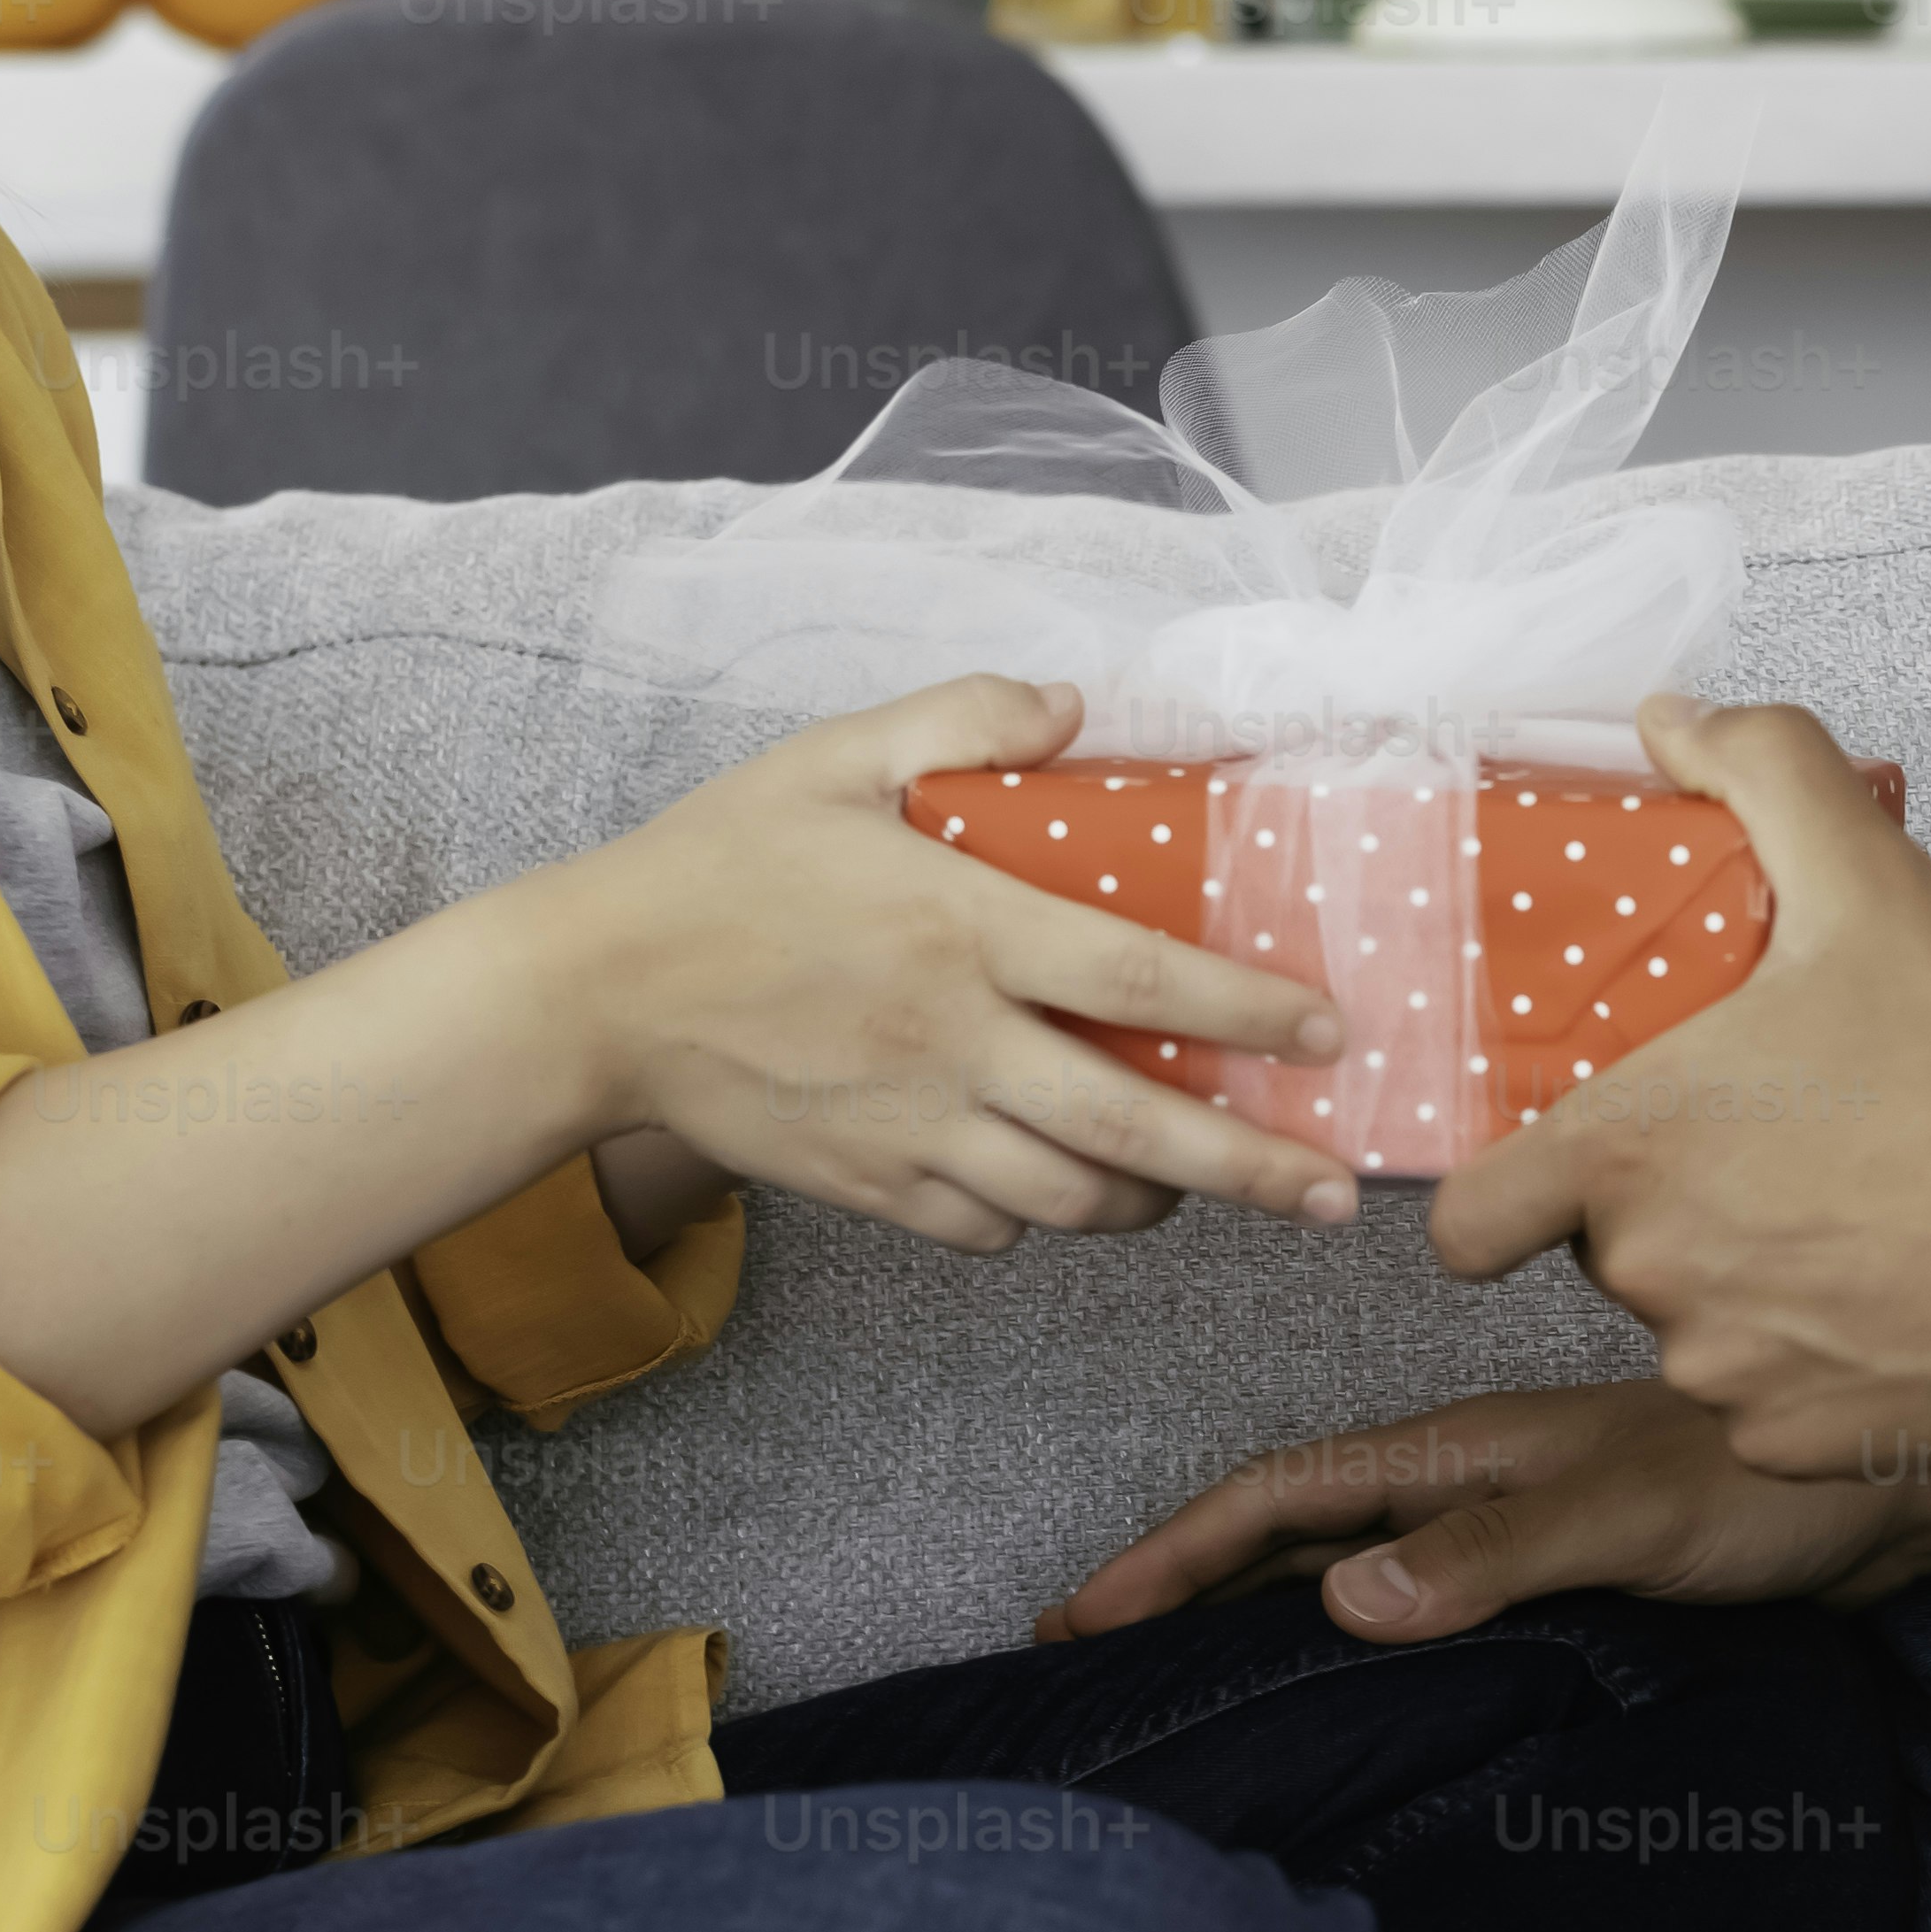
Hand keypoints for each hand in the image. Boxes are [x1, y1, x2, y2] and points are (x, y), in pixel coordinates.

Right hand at [534, 678, 1358, 1253]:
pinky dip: (1043, 1218)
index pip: (1144, 981)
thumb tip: (1073, 705)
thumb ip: (963, 721)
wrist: (591, 994)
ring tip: (1203, 1188)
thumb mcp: (834, 757)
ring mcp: (913, 1128)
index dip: (1251, 1013)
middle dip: (1256, 1172)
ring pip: (1075, 1199)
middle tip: (1339, 1194)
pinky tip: (1065, 1186)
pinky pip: (990, 1227)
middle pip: (1140, 1130)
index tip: (1331, 1036)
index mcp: (962, 928)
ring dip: (1157, 1202)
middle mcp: (954, 1043)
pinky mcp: (870, 1187)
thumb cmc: (716, 865)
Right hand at [1041, 1381, 1929, 1644]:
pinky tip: (1326, 1688)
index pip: (1280, 1497)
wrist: (1881, 1501)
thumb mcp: (1621, 1522)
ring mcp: (1501, 1526)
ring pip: (1340, 1565)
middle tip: (1081, 1656)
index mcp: (1457, 1451)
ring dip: (1247, 1609)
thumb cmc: (1761, 1496)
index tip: (1083, 1618)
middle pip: (1287, 1529)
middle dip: (1178, 1583)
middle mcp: (1463, 1482)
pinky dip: (1339, 1636)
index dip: (1174, 1553)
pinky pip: (1409, 1603)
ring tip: (1166, 1677)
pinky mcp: (1547, 1573)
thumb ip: (1489, 1555)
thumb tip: (1344, 1599)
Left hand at [1428, 692, 1930, 1476]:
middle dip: (1669, 1205)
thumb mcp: (1873, 884)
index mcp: (1629, 1154)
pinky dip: (1809, 1362)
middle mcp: (1653, 1277)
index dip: (1501, 1195)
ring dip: (1743, 1281)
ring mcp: (1723, 1372)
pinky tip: (1881, 1297)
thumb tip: (1675, 718)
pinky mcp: (1794, 1445)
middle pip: (1605, 1254)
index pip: (1470, 1222)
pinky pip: (1766, 1404)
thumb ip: (1765, 771)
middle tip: (1774, 1144)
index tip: (1564, 1164)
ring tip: (1845, 1214)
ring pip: (1692, 1326)